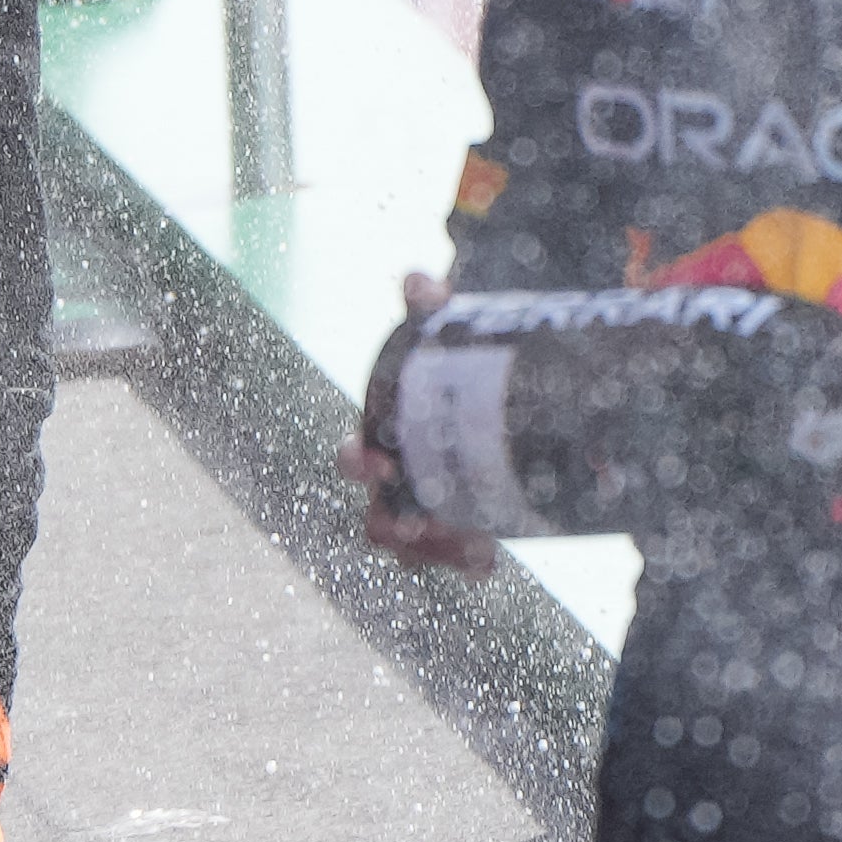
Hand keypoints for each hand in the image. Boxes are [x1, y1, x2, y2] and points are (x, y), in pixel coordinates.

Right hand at [345, 271, 500, 576]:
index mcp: (380, 438)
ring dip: (436, 553)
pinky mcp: (460, 525)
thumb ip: (428, 309)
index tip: (378, 463)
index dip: (359, 463)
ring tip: (472, 551)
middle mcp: (393, 484)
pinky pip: (454, 556)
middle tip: (411, 524)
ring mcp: (423, 511)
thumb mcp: (440, 335)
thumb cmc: (444, 368)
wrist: (484, 395)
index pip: (354, 458)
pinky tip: (487, 559)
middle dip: (389, 526)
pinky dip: (467, 562)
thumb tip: (414, 279)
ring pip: (414, 550)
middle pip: (376, 519)